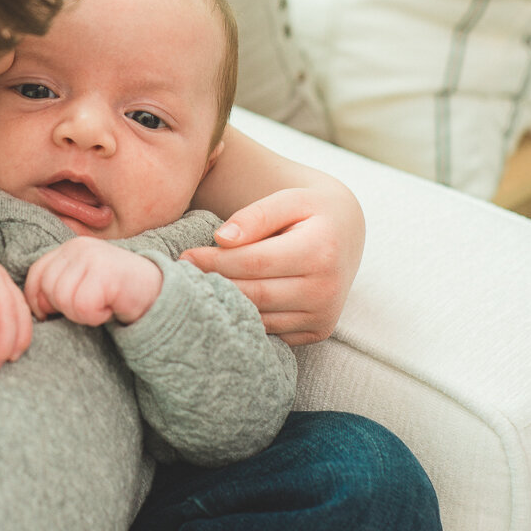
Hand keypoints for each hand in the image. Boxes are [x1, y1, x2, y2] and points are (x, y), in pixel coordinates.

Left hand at [24, 237, 162, 325]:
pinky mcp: (106, 272)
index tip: (55, 313)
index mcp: (68, 249)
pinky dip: (95, 316)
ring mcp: (93, 257)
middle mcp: (78, 247)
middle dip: (65, 308)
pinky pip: (83, 307)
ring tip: (101, 305)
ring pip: (63, 299)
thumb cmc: (116, 294)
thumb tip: (32, 309)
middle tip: (90, 306)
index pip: (35, 275)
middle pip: (47, 289)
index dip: (39, 300)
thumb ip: (57, 285)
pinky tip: (110, 307)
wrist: (159, 293)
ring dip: (82, 313)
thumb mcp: (81, 284)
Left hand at [180, 185, 363, 345]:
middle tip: (183, 275)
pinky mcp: (319, 330)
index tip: (186, 256)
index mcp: (321, 250)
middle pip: (254, 293)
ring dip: (227, 305)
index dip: (215, 260)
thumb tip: (222, 239)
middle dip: (215, 283)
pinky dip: (247, 319)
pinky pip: (272, 331)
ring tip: (200, 287)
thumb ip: (255, 215)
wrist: (347, 233)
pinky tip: (228, 303)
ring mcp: (324, 314)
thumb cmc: (311, 210)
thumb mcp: (288, 199)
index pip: (254, 262)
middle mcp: (327, 288)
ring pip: (260, 317)